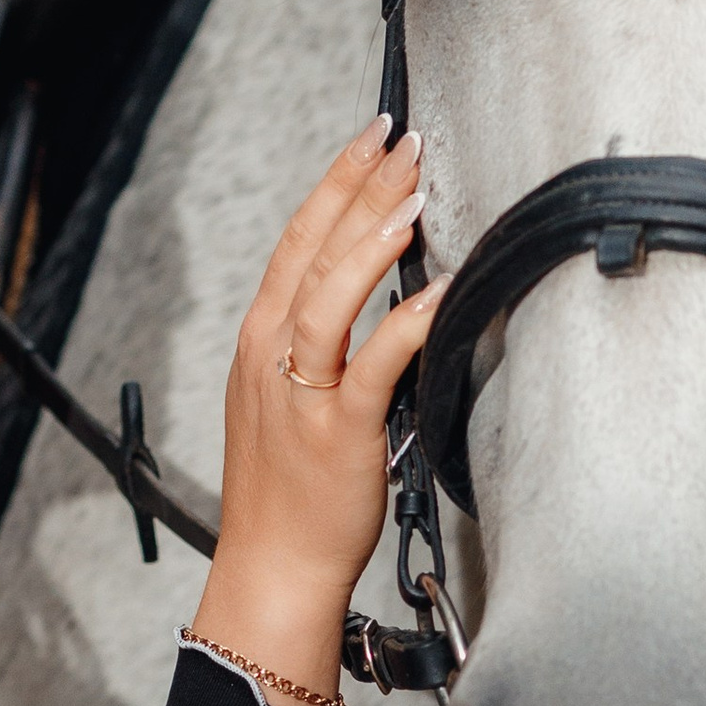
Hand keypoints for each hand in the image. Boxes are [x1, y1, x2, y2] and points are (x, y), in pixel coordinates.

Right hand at [187, 119, 447, 705]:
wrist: (272, 568)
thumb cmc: (291, 494)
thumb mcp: (293, 402)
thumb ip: (325, 349)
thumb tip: (382, 300)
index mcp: (261, 340)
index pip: (298, 240)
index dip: (336, 182)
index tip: (374, 137)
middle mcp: (272, 354)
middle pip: (314, 249)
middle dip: (362, 185)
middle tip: (406, 137)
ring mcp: (301, 391)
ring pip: (331, 293)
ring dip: (375, 237)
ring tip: (417, 191)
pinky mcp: (337, 430)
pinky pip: (375, 360)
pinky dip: (410, 318)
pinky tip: (444, 286)